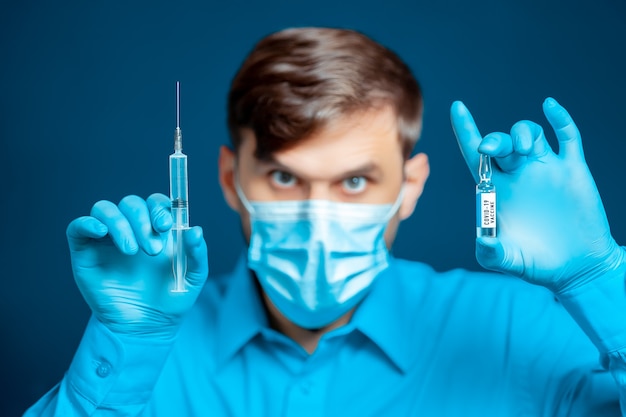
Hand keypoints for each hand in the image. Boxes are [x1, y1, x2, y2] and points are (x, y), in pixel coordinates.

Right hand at [66, 193, 208, 338]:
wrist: (146, 327)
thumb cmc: (171, 298)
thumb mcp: (193, 277)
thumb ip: (197, 252)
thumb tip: (195, 229)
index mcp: (157, 228)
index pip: (155, 202)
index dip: (159, 207)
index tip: (166, 225)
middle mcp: (131, 228)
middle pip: (131, 203)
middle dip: (143, 221)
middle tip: (153, 250)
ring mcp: (106, 239)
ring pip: (105, 209)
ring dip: (120, 224)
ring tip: (132, 251)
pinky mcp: (85, 252)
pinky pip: (78, 227)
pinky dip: (88, 223)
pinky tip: (101, 232)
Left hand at [451, 97, 623, 292]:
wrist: (576, 267)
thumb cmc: (535, 263)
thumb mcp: (508, 260)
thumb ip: (491, 253)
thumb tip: (482, 240)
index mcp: (495, 189)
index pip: (475, 153)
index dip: (465, 129)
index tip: (456, 107)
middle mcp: (517, 174)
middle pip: (501, 143)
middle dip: (495, 140)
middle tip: (492, 149)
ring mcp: (545, 169)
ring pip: (530, 134)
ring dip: (522, 133)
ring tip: (523, 149)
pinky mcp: (572, 170)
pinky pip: (568, 137)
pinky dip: (560, 119)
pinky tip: (550, 106)